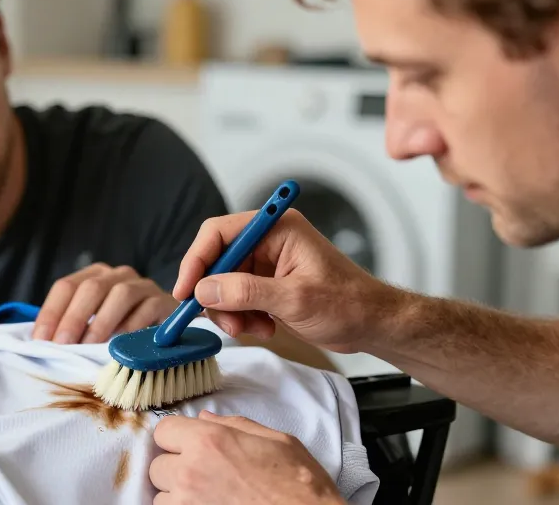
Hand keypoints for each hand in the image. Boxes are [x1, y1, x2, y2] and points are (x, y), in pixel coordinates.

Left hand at [32, 263, 178, 343]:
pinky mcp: (162, 301)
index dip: (51, 313)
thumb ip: (70, 329)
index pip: (66, 286)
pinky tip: (121, 345)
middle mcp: (117, 275)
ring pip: (120, 294)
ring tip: (89, 346)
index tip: (41, 341)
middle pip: (91, 288)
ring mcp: (142, 285)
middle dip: (73, 318)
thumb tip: (41, 345)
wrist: (163, 331)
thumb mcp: (91, 325)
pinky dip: (132, 327)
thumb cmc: (120, 330)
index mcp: (94, 276)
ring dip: (101, 322)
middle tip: (63, 345)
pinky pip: (147, 309)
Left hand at [150, 411, 344, 504]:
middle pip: (157, 466)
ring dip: (176, 496)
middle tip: (202, 474)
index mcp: (209, 441)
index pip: (163, 431)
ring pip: (160, 497)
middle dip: (175, 468)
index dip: (176, 438)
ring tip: (207, 496)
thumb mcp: (276, 441)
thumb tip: (204, 418)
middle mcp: (191, 472)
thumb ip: (234, 426)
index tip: (188, 445)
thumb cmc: (300, 485)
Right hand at [173, 210, 406, 352]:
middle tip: (225, 322)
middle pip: (217, 261)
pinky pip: (236, 297)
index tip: (186, 292)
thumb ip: (246, 292)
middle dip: (216, 294)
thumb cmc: (348, 304)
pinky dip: (242, 316)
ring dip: (230, 310)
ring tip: (253, 329)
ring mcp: (267, 262)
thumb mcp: (294, 299)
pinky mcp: (267, 283)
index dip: (196, 261)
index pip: (218, 233)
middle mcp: (268, 240)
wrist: (372, 324)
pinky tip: (264, 328)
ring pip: (223, 283)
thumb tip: (205, 289)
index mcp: (277, 229)